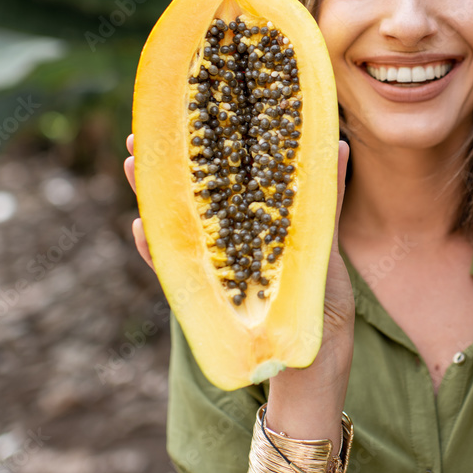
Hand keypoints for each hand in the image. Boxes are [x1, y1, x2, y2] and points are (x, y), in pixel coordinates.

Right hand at [124, 134, 355, 445]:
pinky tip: (142, 228)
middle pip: (192, 197)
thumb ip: (326, 197)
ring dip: (152, 199)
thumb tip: (338, 144)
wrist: (316, 357)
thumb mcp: (323, 243)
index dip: (203, 147)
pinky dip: (158, 253)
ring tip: (134, 168)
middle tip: (138, 137)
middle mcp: (230, 242)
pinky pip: (175, 273)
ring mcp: (216, 268)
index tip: (185, 115)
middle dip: (166, 166)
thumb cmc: (321, 297)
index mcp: (255, 222)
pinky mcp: (209, 299)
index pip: (224, 178)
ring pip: (177, 228)